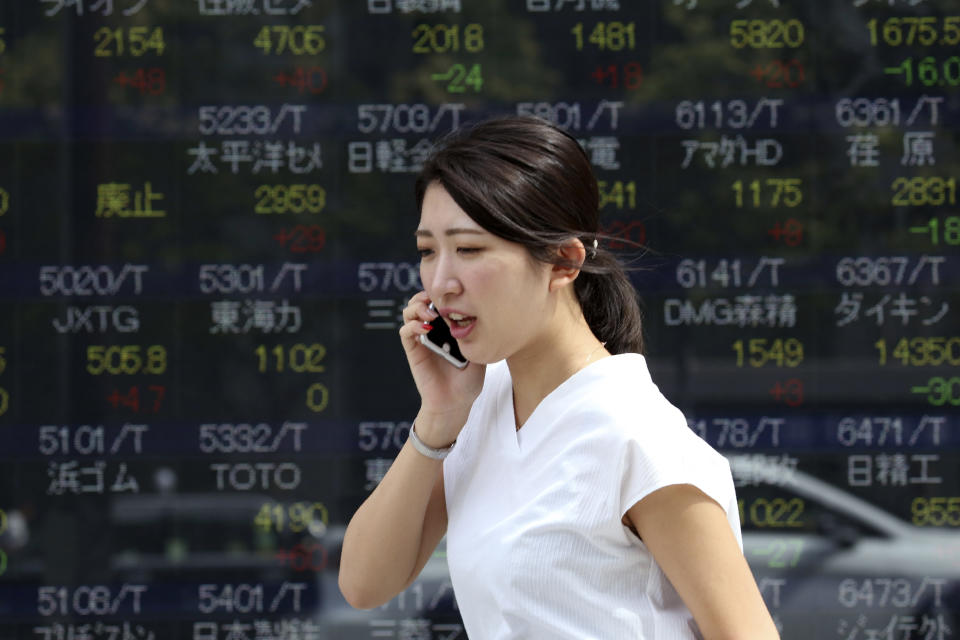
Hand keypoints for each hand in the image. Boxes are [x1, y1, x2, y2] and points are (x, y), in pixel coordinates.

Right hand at [399, 291, 484, 442]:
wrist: (455, 403)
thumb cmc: (468, 381)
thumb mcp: (479, 353)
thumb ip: (476, 334)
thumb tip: (481, 313)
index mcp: (447, 327)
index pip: (438, 300)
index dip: (440, 293)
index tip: (452, 291)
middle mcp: (432, 330)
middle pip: (420, 301)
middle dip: (425, 295)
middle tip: (437, 300)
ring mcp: (421, 339)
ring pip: (409, 312)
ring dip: (416, 307)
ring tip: (430, 314)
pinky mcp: (413, 351)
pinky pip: (405, 332)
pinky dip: (413, 326)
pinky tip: (426, 330)